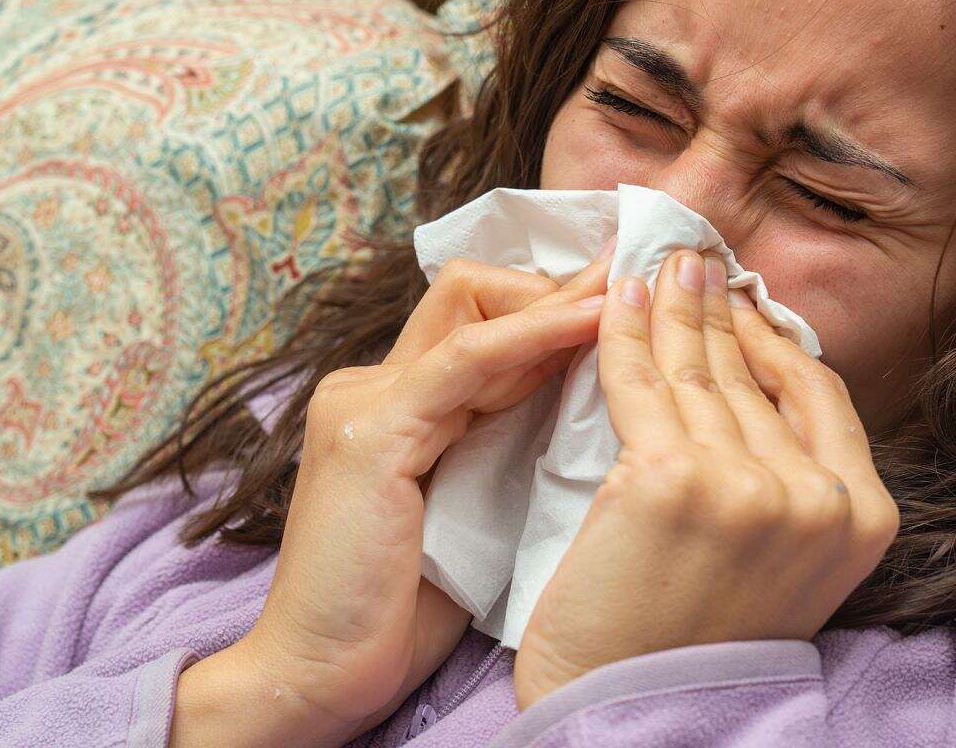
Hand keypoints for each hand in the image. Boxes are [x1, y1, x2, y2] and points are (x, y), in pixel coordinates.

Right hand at [172, 242, 614, 747]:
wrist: (319, 676)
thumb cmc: (402, 611)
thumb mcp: (473, 508)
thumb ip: (506, 447)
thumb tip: (589, 406)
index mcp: (393, 406)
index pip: (476, 319)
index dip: (552, 305)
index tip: (628, 301)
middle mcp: (369, 387)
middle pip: (473, 294)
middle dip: (559, 285)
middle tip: (635, 279)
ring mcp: (363, 403)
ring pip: (472, 310)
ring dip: (560, 297)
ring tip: (629, 283)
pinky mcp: (369, 433)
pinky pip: (465, 360)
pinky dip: (534, 334)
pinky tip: (593, 322)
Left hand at [512, 249, 899, 709]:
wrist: (627, 714)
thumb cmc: (693, 643)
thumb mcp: (785, 563)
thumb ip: (791, 479)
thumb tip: (755, 374)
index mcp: (863, 517)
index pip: (816, 394)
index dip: (769, 340)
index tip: (735, 304)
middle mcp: (817, 498)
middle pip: (756, 374)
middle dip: (714, 309)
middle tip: (689, 257)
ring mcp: (748, 488)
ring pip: (698, 372)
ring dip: (669, 306)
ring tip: (652, 265)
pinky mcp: (671, 482)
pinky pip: (640, 385)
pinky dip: (620, 333)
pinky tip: (613, 297)